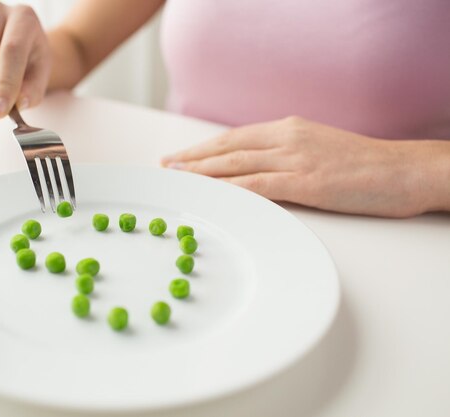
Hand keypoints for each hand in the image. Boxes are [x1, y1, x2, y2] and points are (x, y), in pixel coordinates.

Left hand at [161, 117, 430, 217]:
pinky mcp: (306, 181)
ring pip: (237, 164)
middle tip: (167, 167)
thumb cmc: (362, 164)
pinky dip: (231, 188)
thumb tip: (256, 169)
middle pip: (228, 149)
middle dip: (193, 159)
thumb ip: (286, 155)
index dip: (203, 149)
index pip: (234, 139)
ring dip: (203, 173)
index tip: (181, 157)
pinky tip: (212, 194)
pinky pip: (260, 185)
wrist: (403, 170)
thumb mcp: (317, 149)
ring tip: (179, 179)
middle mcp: (286, 139)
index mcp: (288, 129)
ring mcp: (295, 159)